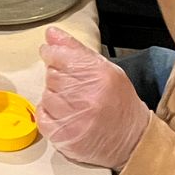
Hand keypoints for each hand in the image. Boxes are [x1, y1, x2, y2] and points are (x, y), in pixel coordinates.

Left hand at [37, 28, 150, 169]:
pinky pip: (42, 116)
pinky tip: (65, 114)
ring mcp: (75, 119)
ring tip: (73, 102)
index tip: (49, 54)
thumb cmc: (119, 103)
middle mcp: (87, 97)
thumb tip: (51, 33)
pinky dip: (49, 114)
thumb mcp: (106, 70)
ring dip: (54, 96)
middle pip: (52, 75)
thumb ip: (76, 49)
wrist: (132, 140)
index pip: (62, 56)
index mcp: (100, 76)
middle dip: (57, 76)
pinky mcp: (64, 137)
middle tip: (71, 85)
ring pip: (47, 95)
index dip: (52, 53)